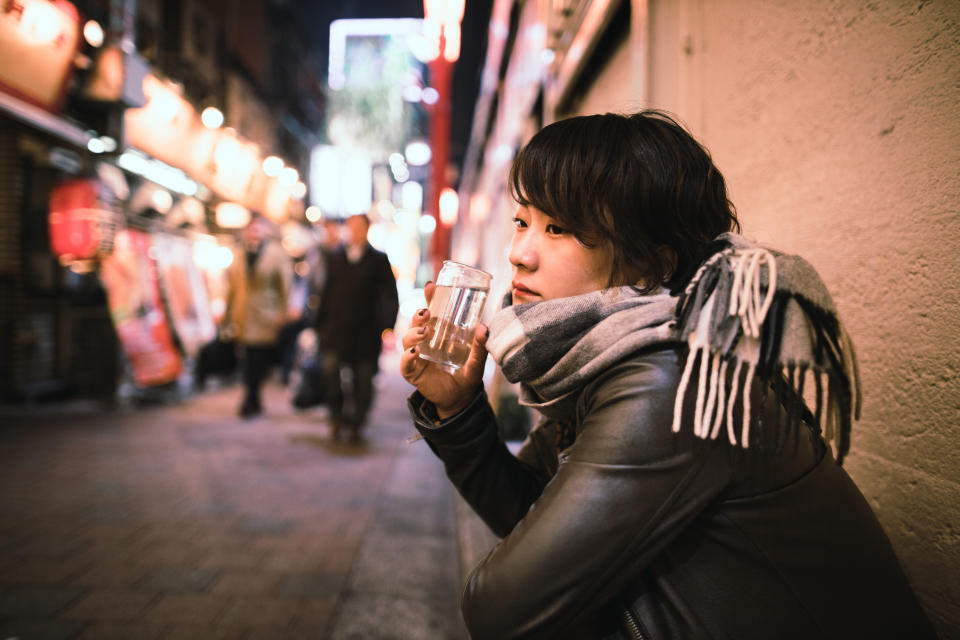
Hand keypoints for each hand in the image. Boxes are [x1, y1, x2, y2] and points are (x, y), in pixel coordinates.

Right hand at [400, 281, 488, 417]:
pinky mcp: (413, 372)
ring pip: (407, 340)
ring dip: (414, 333)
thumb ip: (480, 346)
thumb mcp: (477, 360)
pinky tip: (415, 351)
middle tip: (427, 312)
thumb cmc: (467, 375)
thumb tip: (484, 328)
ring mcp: (416, 356)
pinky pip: (405, 363)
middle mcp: (424, 342)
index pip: (431, 311)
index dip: (429, 298)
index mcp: (438, 333)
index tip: (431, 286)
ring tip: (425, 332)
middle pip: (415, 323)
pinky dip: (407, 356)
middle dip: (418, 315)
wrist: (460, 399)